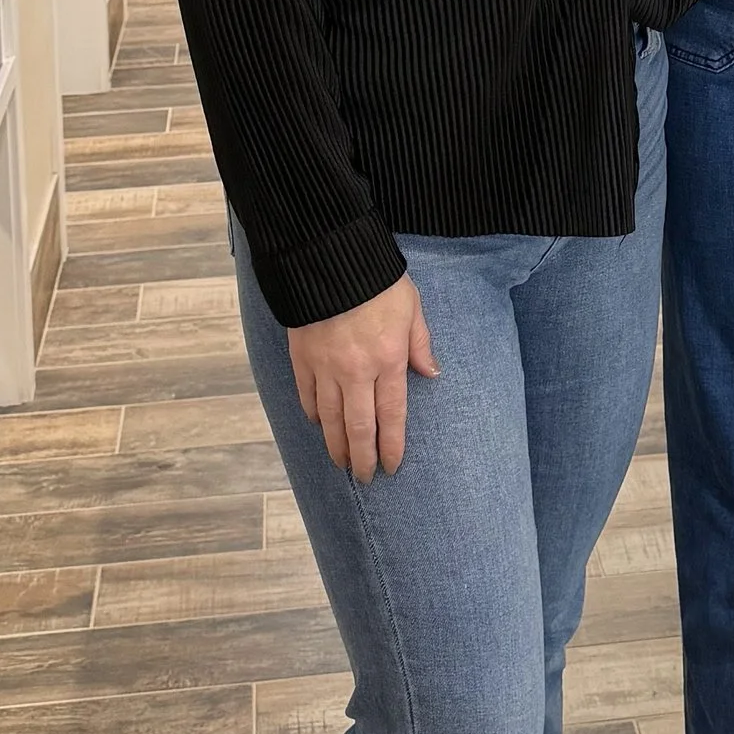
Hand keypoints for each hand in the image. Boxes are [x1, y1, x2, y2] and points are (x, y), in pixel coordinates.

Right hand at [288, 274, 437, 481]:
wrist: (330, 256)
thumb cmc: (378, 279)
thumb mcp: (411, 307)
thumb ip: (421, 343)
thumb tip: (432, 374)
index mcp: (389, 358)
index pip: (392, 415)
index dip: (392, 446)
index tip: (392, 466)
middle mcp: (357, 370)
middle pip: (359, 427)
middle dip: (363, 457)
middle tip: (365, 477)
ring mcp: (325, 366)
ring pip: (331, 419)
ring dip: (336, 445)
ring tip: (342, 462)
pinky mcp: (301, 357)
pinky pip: (307, 396)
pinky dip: (313, 414)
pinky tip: (319, 425)